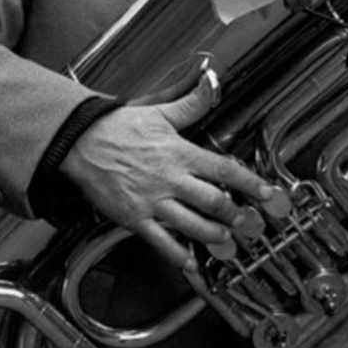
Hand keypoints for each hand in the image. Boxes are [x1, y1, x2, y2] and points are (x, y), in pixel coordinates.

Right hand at [58, 73, 278, 268]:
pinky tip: (189, 263)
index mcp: (178, 152)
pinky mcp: (134, 217)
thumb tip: (210, 85)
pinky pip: (160, 241)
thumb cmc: (117, 127)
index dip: (250, 183)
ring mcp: (151, 200)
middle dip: (236, 215)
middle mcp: (169, 178)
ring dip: (214, 235)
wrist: (80, 141)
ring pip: (193, 224)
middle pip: (214, 202)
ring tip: (226, 241)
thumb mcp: (157, 112)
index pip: (223, 169)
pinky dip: (178, 255)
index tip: (267, 194)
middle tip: (249, 223)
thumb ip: (190, 104)